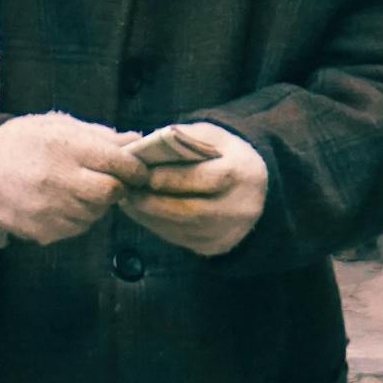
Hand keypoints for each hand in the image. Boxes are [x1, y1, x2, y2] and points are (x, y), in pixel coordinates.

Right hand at [0, 113, 136, 245]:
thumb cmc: (22, 142)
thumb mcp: (58, 126)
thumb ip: (99, 135)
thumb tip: (136, 141)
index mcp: (66, 147)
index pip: (118, 163)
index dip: (135, 168)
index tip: (137, 170)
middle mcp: (60, 179)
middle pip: (111, 193)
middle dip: (117, 188)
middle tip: (109, 181)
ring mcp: (50, 209)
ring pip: (95, 214)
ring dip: (95, 203)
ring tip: (75, 189)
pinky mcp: (43, 231)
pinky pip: (75, 228)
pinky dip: (76, 217)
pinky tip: (59, 203)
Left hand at [118, 123, 268, 256]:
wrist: (256, 187)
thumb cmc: (225, 154)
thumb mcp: (210, 135)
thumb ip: (182, 138)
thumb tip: (145, 148)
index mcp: (243, 174)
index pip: (206, 179)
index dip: (172, 178)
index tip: (143, 173)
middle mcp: (240, 208)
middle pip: (191, 210)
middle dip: (153, 201)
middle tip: (126, 190)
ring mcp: (229, 232)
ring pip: (181, 228)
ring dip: (149, 216)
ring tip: (128, 200)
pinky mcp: (216, 246)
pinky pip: (180, 238)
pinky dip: (156, 225)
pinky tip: (140, 211)